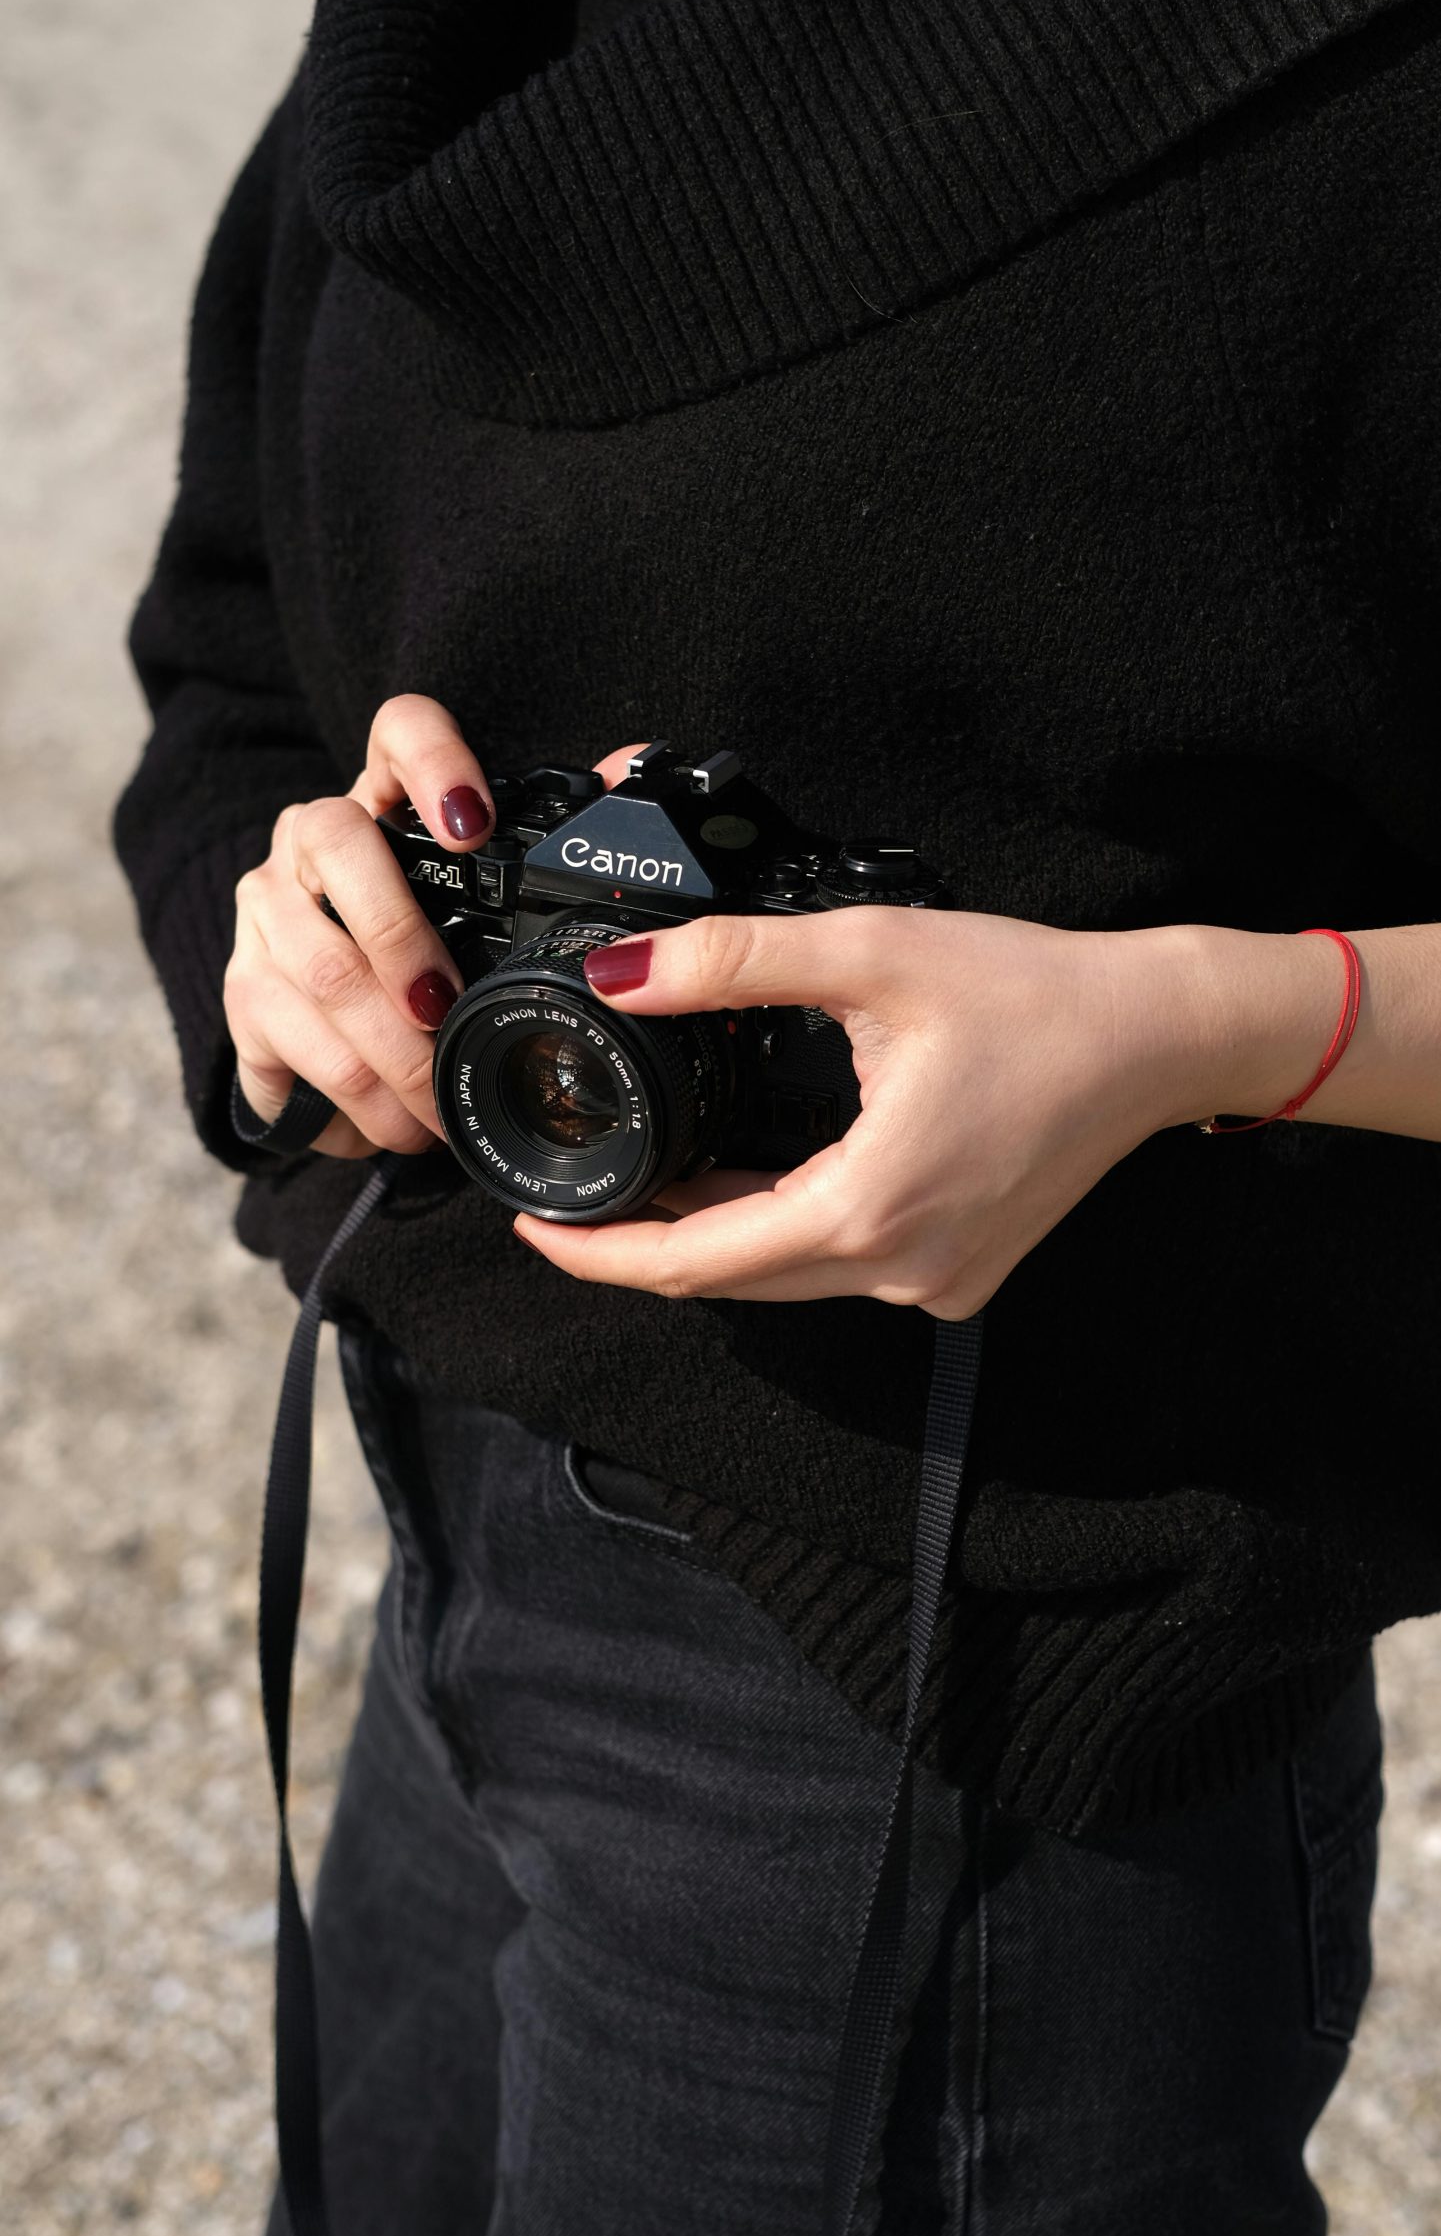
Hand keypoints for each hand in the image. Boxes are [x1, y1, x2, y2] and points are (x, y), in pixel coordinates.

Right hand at [224, 694, 496, 1157]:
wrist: (321, 1038)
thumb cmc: (425, 964)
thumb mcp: (480, 920)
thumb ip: (538, 872)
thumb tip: (629, 816)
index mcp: (385, 803)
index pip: (400, 733)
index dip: (433, 762)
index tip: (473, 826)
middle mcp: (312, 840)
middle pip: (338, 845)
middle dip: (401, 942)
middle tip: (445, 1012)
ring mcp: (267, 910)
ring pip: (322, 968)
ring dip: (390, 1052)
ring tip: (438, 1106)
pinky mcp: (240, 988)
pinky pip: (293, 1041)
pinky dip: (355, 1100)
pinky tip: (394, 1123)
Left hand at [510, 909, 1249, 1318]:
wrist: (1158, 1035)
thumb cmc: (1034, 992)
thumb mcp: (872, 953)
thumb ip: (733, 964)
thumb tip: (620, 976)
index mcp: (867, 1206)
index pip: (694, 1263)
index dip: (599, 1252)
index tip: (531, 1226)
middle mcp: (899, 1267)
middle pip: (729, 1282)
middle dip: (638, 1244)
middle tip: (565, 1196)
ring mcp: (935, 1281)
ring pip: (782, 1278)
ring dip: (709, 1235)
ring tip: (638, 1179)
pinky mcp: (960, 1271)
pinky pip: (836, 1265)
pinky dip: (779, 1230)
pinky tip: (744, 1178)